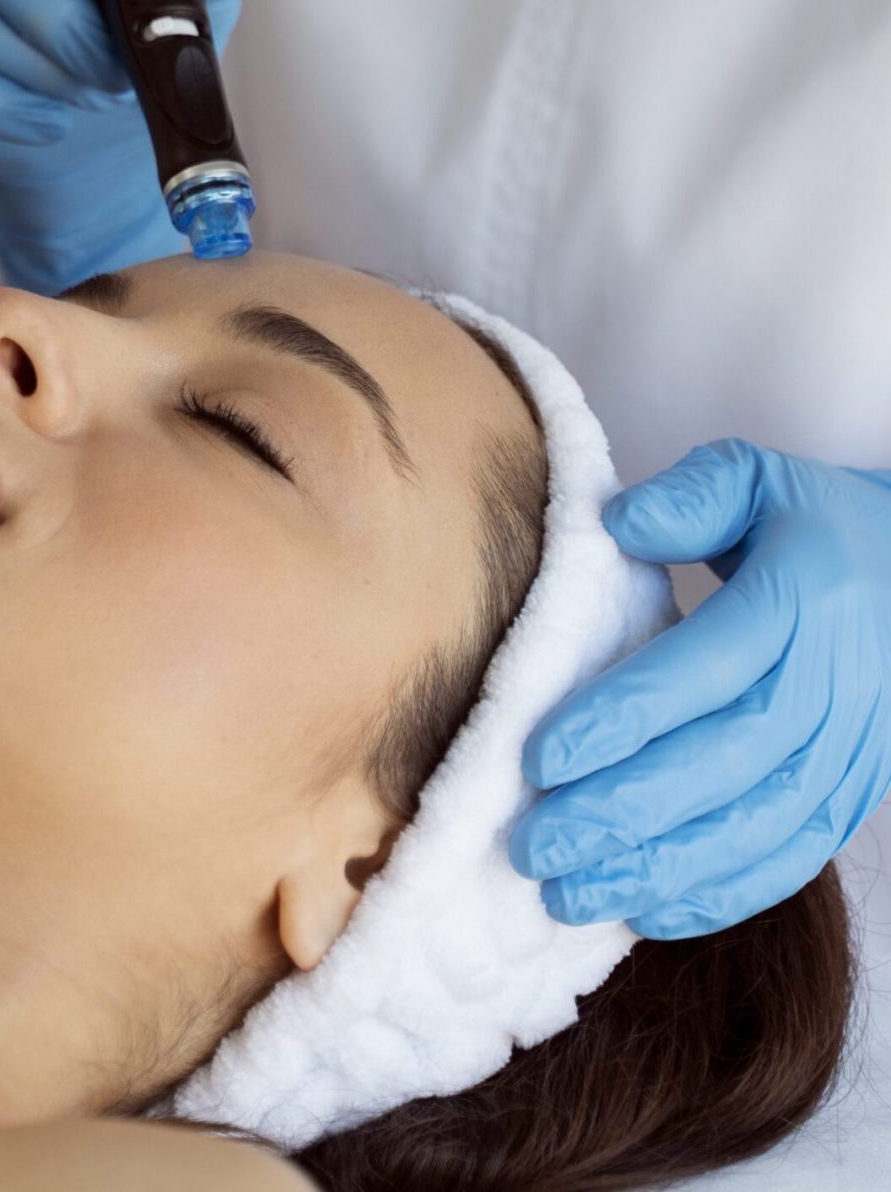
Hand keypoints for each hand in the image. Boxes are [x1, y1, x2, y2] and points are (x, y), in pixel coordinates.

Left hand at [510, 439, 890, 937]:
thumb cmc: (810, 523)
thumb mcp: (756, 478)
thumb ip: (691, 496)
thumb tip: (621, 524)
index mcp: (799, 602)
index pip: (704, 670)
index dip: (623, 717)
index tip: (539, 755)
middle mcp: (832, 685)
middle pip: (724, 763)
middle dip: (623, 813)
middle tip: (533, 845)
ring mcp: (852, 748)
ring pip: (757, 826)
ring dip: (660, 869)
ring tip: (568, 894)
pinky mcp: (855, 790)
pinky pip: (792, 855)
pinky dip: (722, 893)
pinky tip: (646, 911)